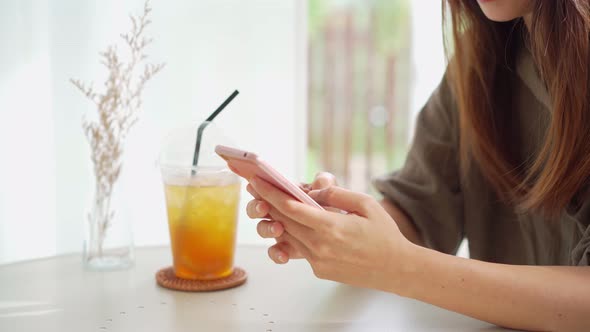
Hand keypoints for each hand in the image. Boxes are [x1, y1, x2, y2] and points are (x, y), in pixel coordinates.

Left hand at [249, 176, 412, 291]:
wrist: (396, 269)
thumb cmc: (384, 234)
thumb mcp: (365, 204)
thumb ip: (335, 195)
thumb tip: (312, 192)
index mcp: (330, 227)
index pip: (290, 208)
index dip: (270, 193)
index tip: (257, 183)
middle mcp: (319, 246)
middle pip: (283, 221)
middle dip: (267, 204)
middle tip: (255, 190)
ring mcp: (318, 261)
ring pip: (288, 236)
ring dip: (277, 220)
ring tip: (269, 205)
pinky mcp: (319, 270)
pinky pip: (300, 249)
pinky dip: (294, 235)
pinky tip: (291, 224)